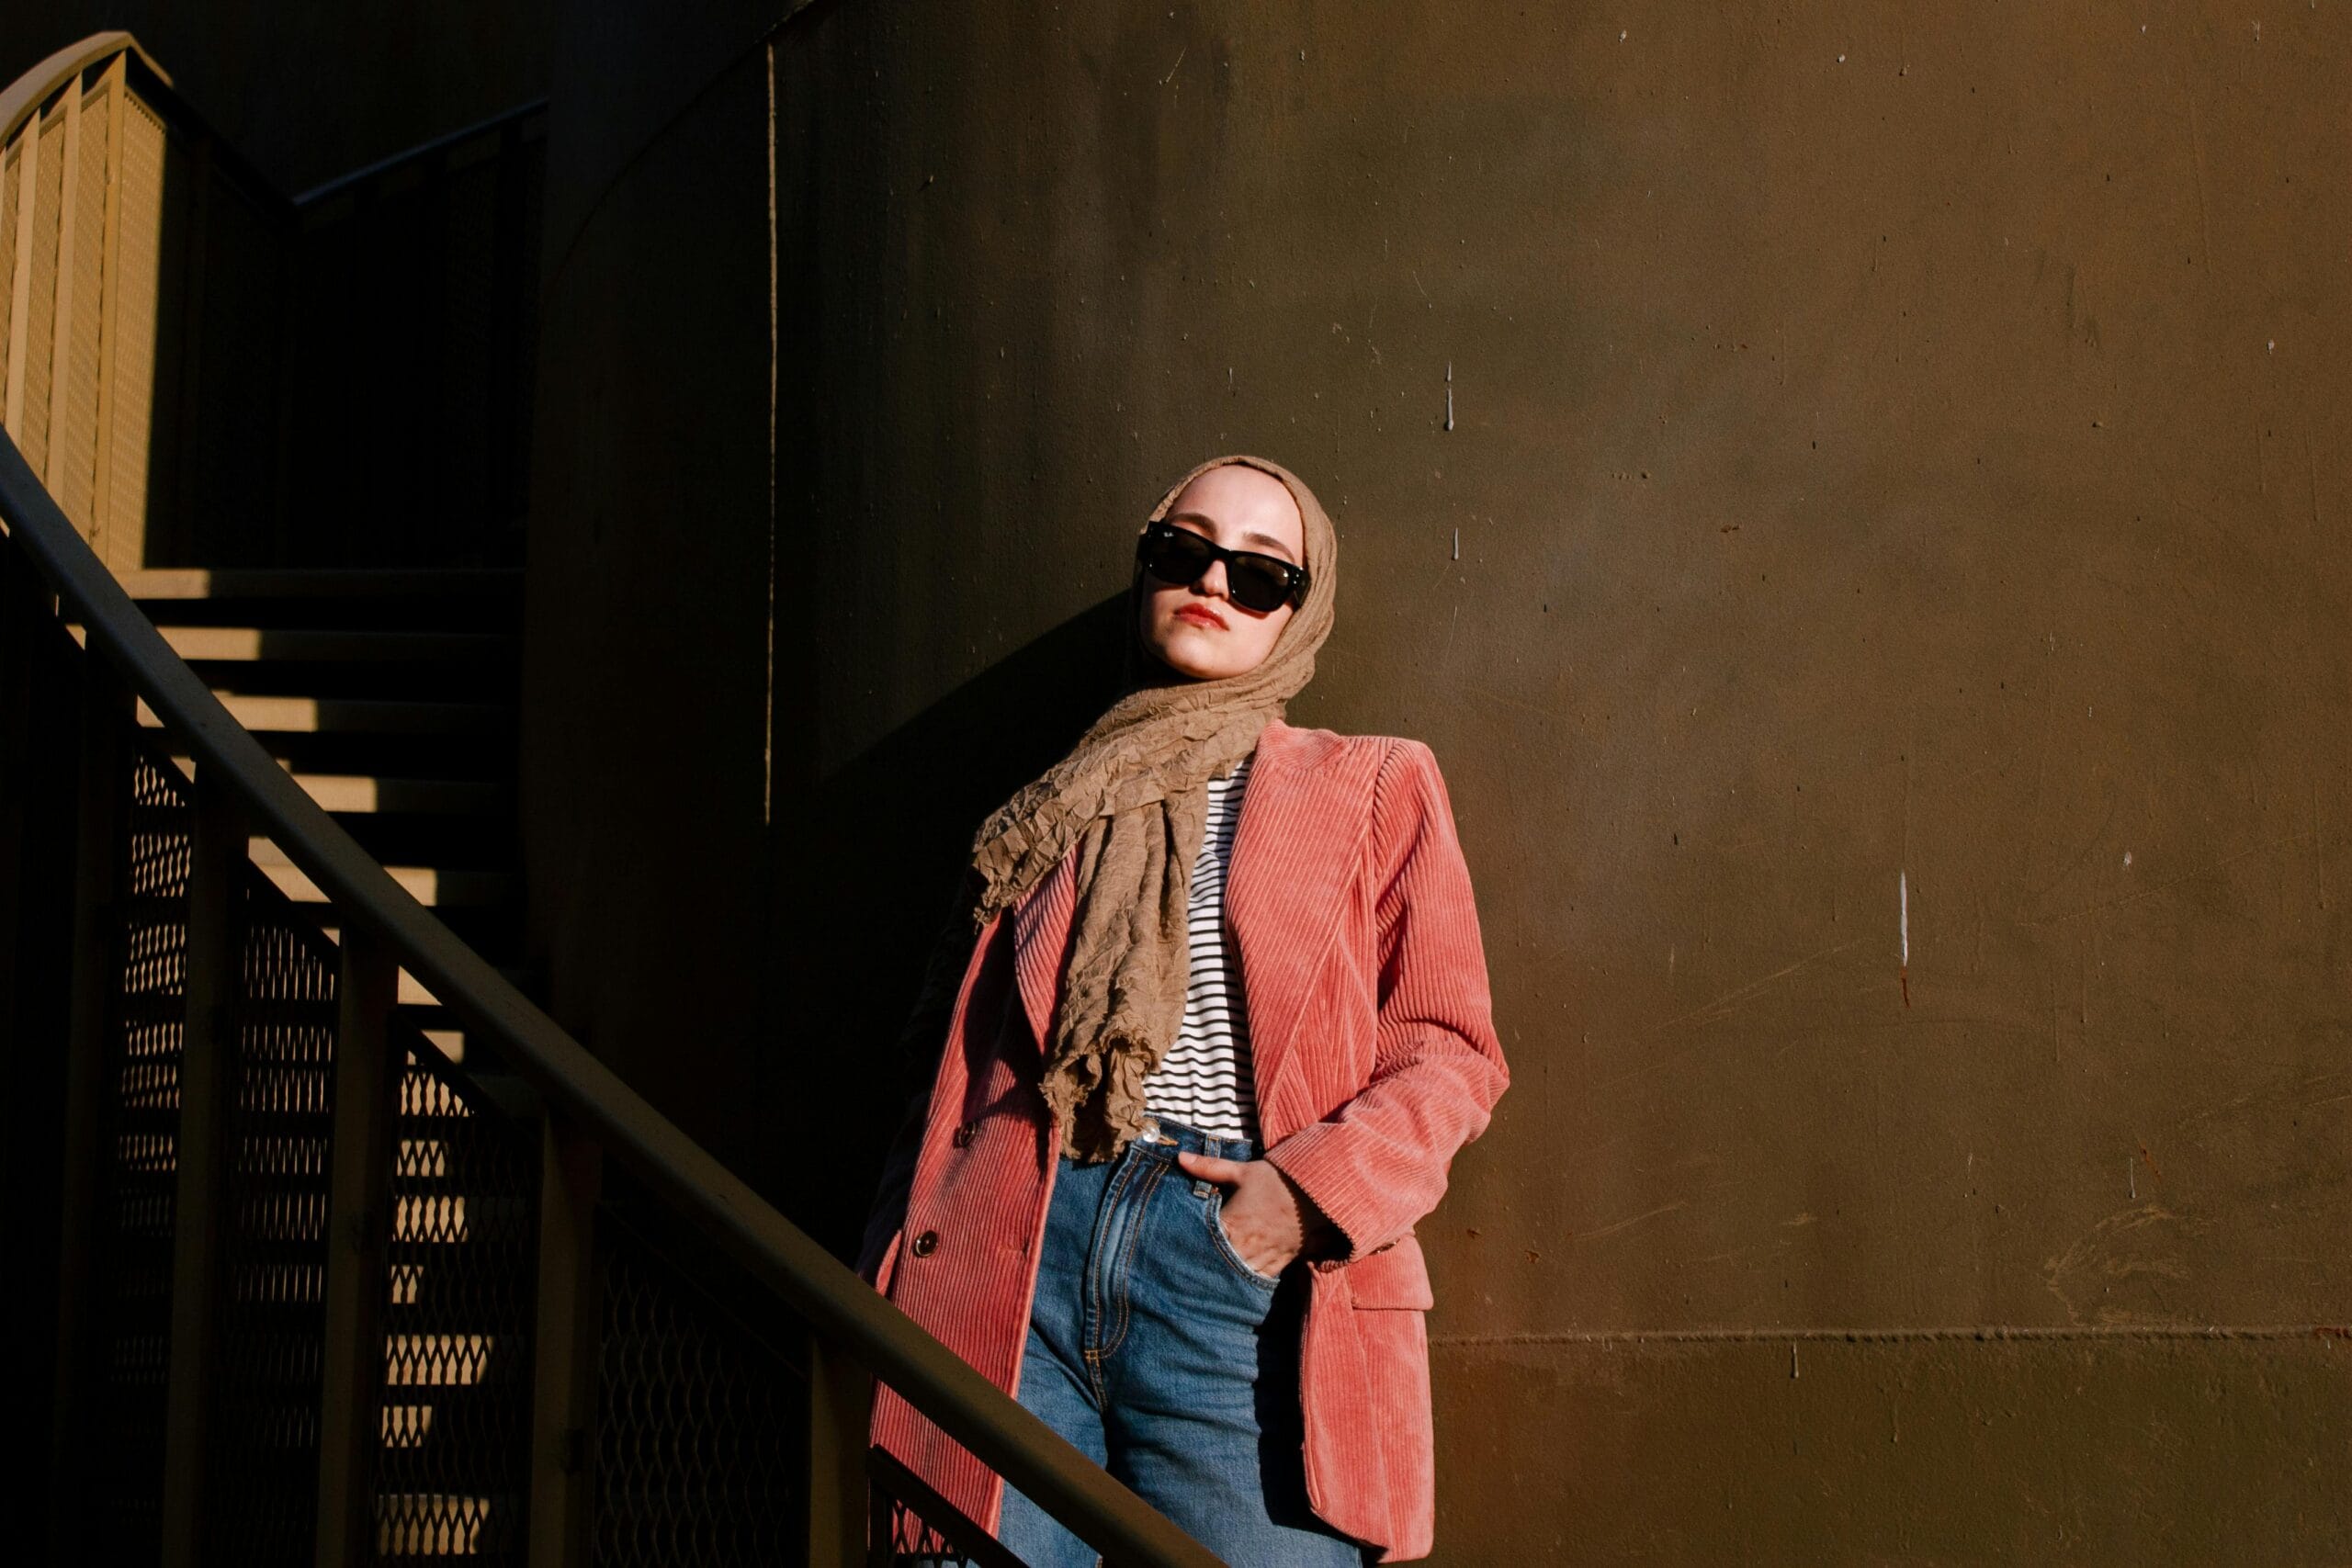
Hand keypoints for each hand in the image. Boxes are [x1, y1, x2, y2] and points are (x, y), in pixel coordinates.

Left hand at [1176, 1152, 1339, 1276]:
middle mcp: (1246, 1245)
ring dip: (1226, 1277)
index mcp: (1233, 1223)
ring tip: (1210, 1281)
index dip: (1188, 1247)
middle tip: (1188, 1270)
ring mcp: (1264, 1256)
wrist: (1315, 1191)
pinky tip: (1238, 1283)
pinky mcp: (1279, 1262)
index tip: (1177, 1248)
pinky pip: (1260, 1280)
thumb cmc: (1276, 1180)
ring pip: (1238, 1277)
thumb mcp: (1243, 1171)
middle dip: (1206, 1265)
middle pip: (1219, 1264)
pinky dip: (1249, 1282)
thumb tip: (1180, 1157)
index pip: (1204, 1242)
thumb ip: (1210, 1167)